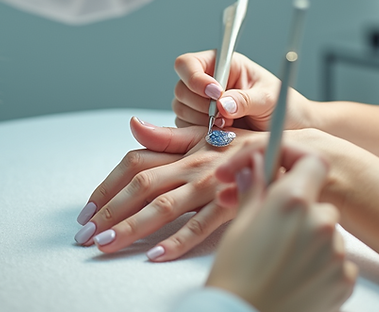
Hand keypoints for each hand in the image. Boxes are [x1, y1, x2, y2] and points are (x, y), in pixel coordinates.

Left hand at [75, 117, 266, 260]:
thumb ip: (167, 137)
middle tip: (85, 235)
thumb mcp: (205, 137)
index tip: (86, 211)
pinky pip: (201, 224)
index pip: (135, 164)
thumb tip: (133, 125)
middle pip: (142, 185)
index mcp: (182, 150)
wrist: (293, 154)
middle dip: (109, 211)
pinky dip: (177, 240)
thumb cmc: (246, 149)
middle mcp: (191, 165)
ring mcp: (210, 184)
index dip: (107, 187)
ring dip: (131, 227)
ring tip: (107, 246)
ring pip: (163, 206)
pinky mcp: (231, 202)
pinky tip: (155, 255)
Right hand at [172, 50, 313, 131]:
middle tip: (226, 116)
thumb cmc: (283, 105)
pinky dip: (201, 133)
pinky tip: (224, 132)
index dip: (195, 78)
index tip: (215, 93)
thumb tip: (223, 104)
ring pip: (181, 109)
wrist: (287, 129)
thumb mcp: (269, 99)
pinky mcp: (200, 123)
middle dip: (202, 105)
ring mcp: (201, 103)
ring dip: (202, 120)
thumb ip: (245, 100)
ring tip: (230, 124)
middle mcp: (208, 81)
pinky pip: (186, 128)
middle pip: (181, 88)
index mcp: (223, 65)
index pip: (189, 64)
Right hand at [207, 148, 356, 311]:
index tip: (285, 169)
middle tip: (272, 225)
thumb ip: (255, 190)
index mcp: (292, 201)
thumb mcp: (239, 227)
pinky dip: (319, 265)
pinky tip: (294, 276)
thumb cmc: (235, 278)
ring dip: (308, 239)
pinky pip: (337, 261)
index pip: (313, 162)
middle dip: (298, 209)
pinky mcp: (345, 280)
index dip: (299, 162)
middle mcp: (320, 222)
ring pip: (326, 233)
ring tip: (280, 259)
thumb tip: (257, 166)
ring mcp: (336, 253)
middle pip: (317, 202)